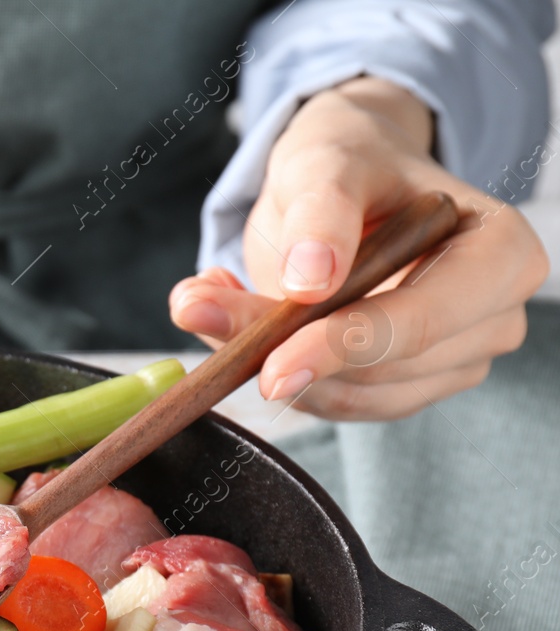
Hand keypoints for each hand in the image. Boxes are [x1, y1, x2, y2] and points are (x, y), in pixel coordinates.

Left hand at [170, 77, 548, 419]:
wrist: (348, 183)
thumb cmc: (352, 162)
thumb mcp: (329, 162)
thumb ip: (322, 212)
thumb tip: (310, 279)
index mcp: (500, 251)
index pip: (426, 320)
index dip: (346, 345)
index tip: (270, 366)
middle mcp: (492, 317)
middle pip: (383, 367)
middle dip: (286, 351)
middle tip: (197, 311)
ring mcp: (454, 360)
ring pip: (351, 395)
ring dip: (269, 363)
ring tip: (207, 304)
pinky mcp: (404, 386)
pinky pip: (334, 401)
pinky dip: (278, 371)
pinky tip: (241, 325)